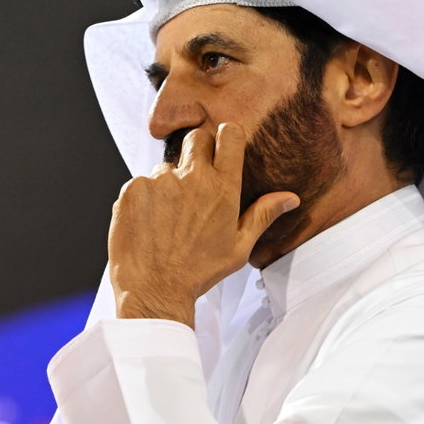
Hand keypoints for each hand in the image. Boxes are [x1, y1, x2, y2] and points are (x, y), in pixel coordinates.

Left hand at [108, 123, 297, 325]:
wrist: (154, 290)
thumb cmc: (198, 272)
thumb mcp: (238, 247)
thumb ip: (262, 215)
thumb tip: (289, 198)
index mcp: (222, 188)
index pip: (229, 134)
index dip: (225, 137)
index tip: (221, 149)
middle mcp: (192, 178)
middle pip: (196, 139)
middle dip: (197, 152)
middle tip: (193, 184)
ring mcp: (159, 181)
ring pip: (166, 168)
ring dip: (167, 184)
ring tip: (167, 218)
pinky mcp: (133, 189)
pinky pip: (140, 183)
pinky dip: (144, 199)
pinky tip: (148, 224)